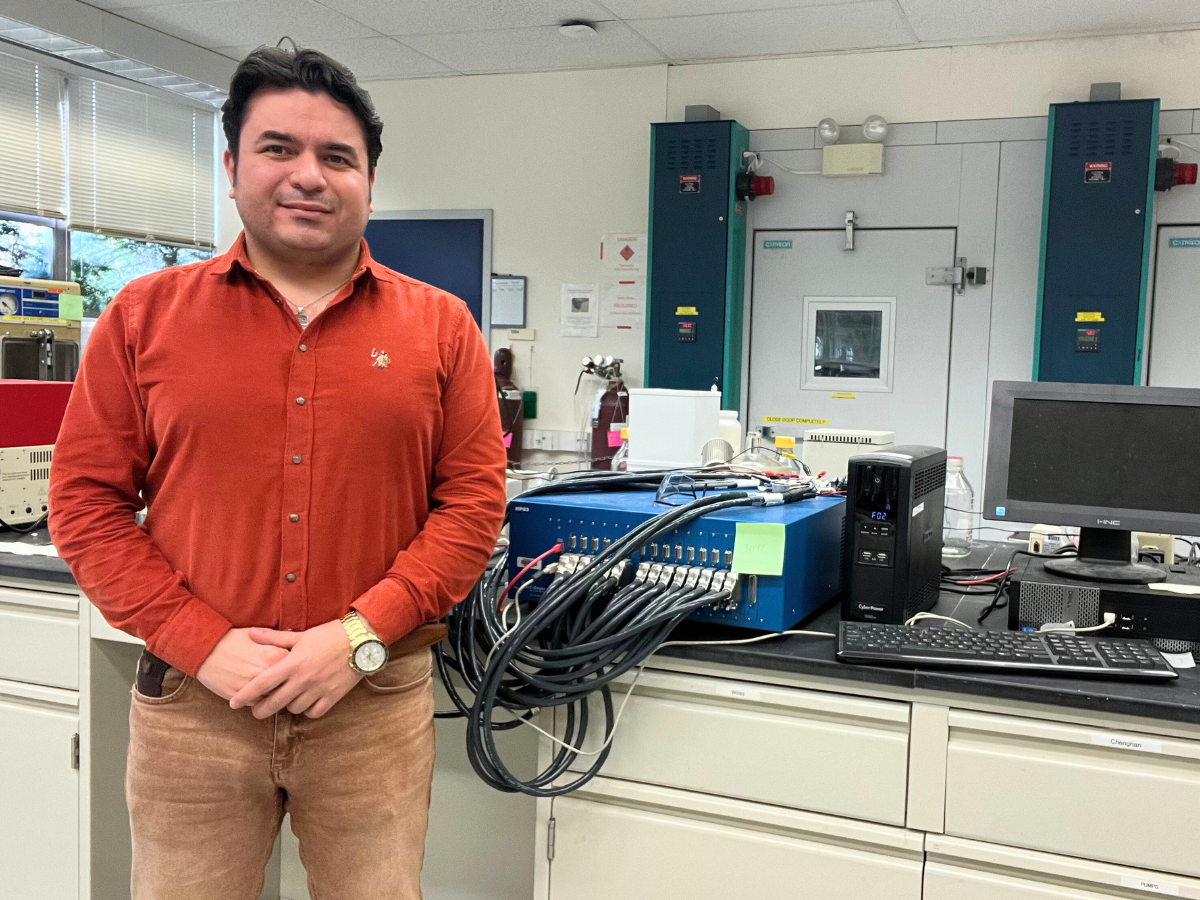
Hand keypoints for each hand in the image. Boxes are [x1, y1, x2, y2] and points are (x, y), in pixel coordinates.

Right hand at [196, 628, 289, 700]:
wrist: (205, 649)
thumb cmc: (233, 639)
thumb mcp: (260, 636)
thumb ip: (278, 644)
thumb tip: (294, 648)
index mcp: (277, 655)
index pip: (299, 669)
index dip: (298, 670)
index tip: (298, 671)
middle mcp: (268, 673)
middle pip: (290, 686)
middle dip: (290, 686)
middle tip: (290, 684)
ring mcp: (255, 688)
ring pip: (275, 698)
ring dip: (276, 696)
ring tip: (276, 690)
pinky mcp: (241, 698)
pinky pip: (259, 704)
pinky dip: (261, 701)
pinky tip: (260, 694)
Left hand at [228, 619, 362, 718]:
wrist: (361, 639)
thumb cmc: (330, 635)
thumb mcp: (301, 635)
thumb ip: (274, 638)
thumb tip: (251, 633)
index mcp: (292, 663)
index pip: (262, 683)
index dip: (245, 695)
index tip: (233, 703)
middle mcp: (303, 679)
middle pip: (274, 703)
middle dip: (261, 711)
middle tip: (257, 711)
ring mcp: (318, 690)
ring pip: (293, 709)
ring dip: (288, 706)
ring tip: (288, 699)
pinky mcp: (333, 696)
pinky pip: (313, 712)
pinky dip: (308, 710)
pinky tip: (307, 702)